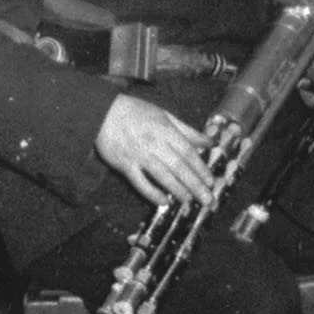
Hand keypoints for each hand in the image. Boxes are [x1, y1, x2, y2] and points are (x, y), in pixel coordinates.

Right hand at [95, 94, 214, 206]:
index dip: (201, 168)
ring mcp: (139, 156)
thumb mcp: (165, 115)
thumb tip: (209, 141)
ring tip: (189, 201)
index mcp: (166, 131)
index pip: (188, 152)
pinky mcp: (125, 165)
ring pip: (163, 176)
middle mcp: (155, 144)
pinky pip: (141, 183)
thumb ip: (187, 130)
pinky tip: (163, 201)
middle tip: (207, 199)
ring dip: (178, 190)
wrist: (102, 112)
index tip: (211, 181)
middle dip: (195, 185)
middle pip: (179, 167)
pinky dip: (152, 193)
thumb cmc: (135, 112)